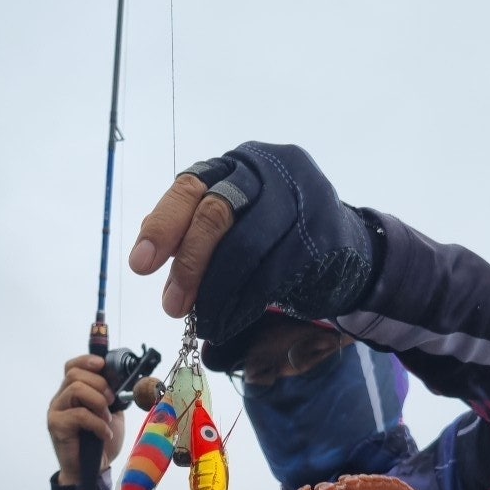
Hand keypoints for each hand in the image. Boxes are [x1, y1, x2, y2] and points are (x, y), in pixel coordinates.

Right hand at [47, 355, 125, 484]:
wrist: (93, 470)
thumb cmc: (101, 443)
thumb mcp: (111, 414)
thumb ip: (111, 396)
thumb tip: (123, 380)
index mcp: (72, 393)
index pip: (72, 366)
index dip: (86, 361)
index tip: (102, 365)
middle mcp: (61, 399)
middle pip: (75, 374)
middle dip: (99, 384)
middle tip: (111, 401)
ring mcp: (56, 411)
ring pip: (75, 389)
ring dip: (97, 402)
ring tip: (106, 418)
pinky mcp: (56, 426)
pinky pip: (78, 414)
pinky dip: (97, 423)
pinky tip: (105, 433)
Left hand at [129, 142, 376, 345]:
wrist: (349, 252)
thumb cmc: (276, 240)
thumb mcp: (233, 224)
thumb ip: (194, 230)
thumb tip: (146, 255)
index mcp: (235, 166)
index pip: (190, 189)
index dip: (162, 226)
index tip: (140, 265)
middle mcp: (266, 172)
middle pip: (214, 214)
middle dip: (189, 266)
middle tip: (171, 307)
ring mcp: (299, 198)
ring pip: (243, 248)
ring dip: (216, 294)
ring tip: (203, 323)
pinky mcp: (321, 233)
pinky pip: (272, 273)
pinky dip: (245, 303)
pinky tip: (230, 320)